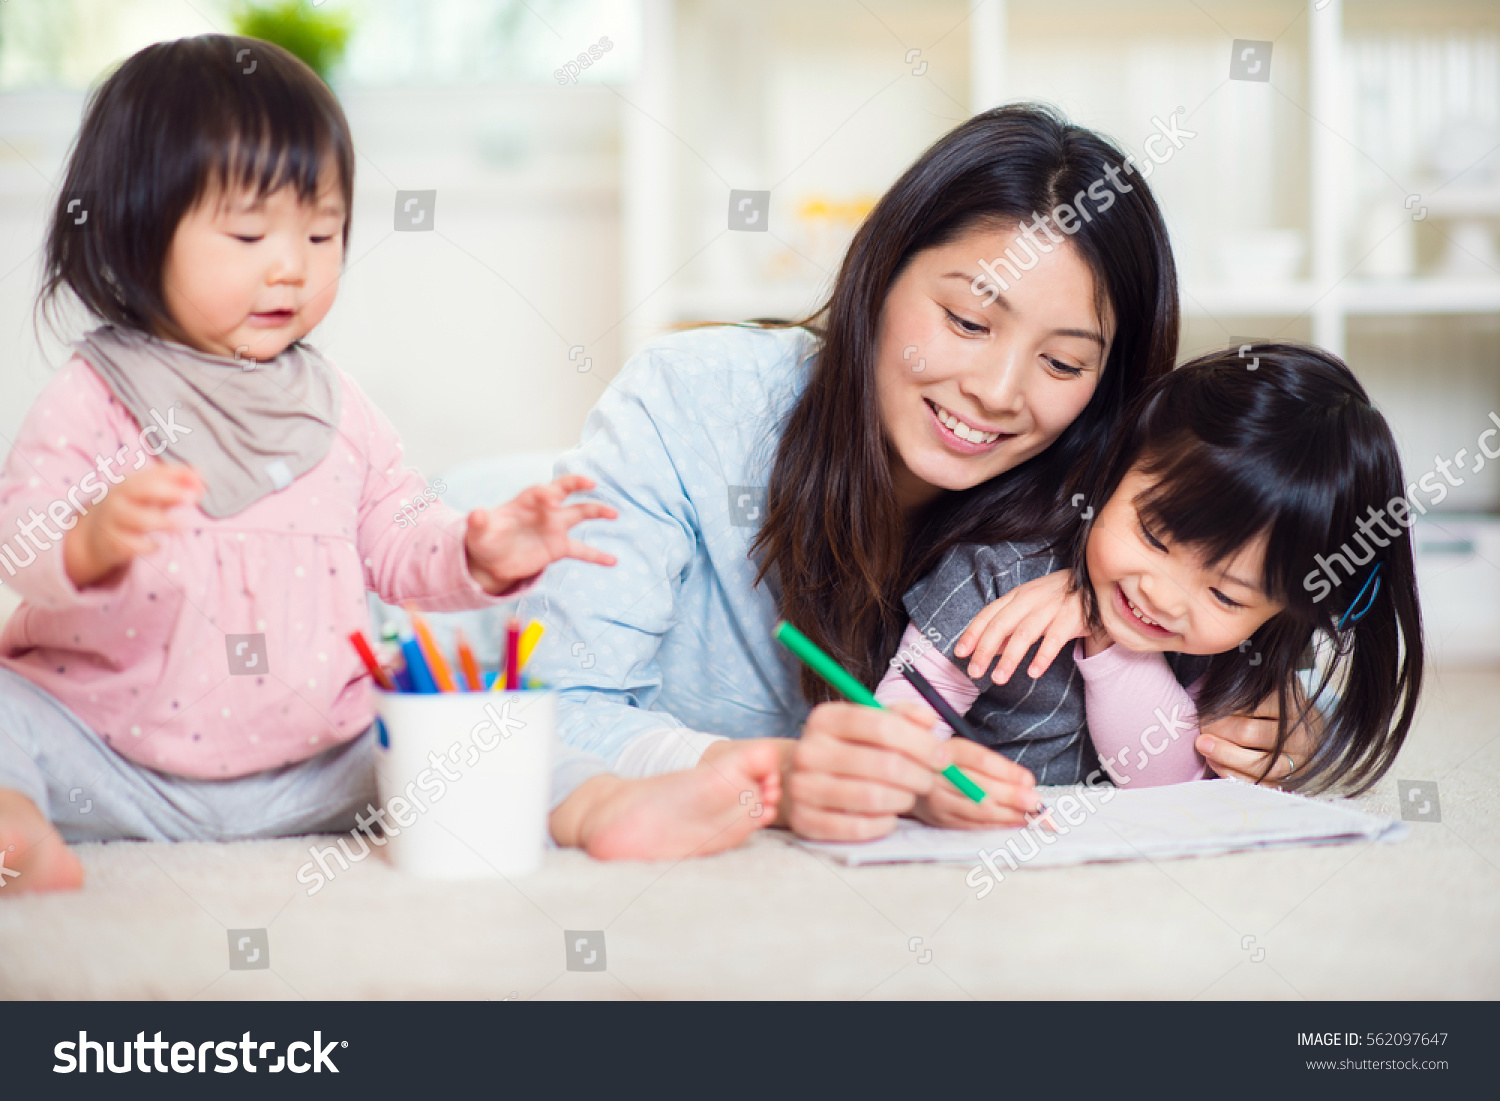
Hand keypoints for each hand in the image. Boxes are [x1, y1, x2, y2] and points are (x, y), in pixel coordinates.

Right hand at [64, 463, 202, 588]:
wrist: (94, 534)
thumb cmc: (132, 508)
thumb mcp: (149, 494)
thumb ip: (175, 483)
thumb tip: (201, 476)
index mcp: (130, 483)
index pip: (155, 473)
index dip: (178, 476)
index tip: (201, 481)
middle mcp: (119, 497)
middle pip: (143, 489)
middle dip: (170, 492)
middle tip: (193, 498)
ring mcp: (113, 520)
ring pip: (140, 519)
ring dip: (164, 522)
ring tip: (183, 527)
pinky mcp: (112, 542)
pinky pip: (133, 545)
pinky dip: (148, 546)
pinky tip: (157, 545)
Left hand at [464, 474, 617, 593]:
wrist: (492, 559)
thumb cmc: (485, 539)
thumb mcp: (478, 531)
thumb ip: (478, 522)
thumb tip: (475, 514)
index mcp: (525, 501)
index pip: (540, 491)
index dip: (547, 494)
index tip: (552, 501)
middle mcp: (544, 510)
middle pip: (564, 490)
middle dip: (576, 484)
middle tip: (591, 483)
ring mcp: (554, 528)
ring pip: (580, 514)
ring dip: (597, 511)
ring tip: (614, 513)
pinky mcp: (558, 547)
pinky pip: (582, 550)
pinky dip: (597, 556)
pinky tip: (613, 561)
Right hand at [785, 701, 950, 840]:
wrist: (795, 780)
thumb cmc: (843, 750)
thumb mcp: (866, 724)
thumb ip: (899, 716)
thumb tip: (928, 720)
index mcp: (825, 719)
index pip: (882, 726)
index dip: (920, 742)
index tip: (941, 755)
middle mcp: (809, 750)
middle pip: (883, 764)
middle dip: (919, 775)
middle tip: (928, 779)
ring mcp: (803, 787)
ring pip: (873, 798)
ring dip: (903, 799)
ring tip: (908, 796)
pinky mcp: (805, 821)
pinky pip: (859, 827)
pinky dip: (884, 823)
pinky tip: (888, 814)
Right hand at [911, 735, 1041, 828]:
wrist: (915, 780)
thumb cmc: (952, 764)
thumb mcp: (968, 754)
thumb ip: (996, 766)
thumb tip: (1028, 784)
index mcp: (948, 751)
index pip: (980, 761)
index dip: (1007, 772)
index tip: (1030, 780)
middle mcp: (938, 776)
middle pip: (980, 788)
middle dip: (1012, 797)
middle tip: (1036, 802)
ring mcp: (937, 800)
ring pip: (978, 810)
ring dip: (1008, 814)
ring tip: (1031, 816)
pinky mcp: (940, 820)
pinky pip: (973, 825)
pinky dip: (997, 825)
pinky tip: (1014, 823)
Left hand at [952, 569, 1085, 683]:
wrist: (1097, 584)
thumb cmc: (1058, 599)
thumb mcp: (1029, 608)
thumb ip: (1009, 627)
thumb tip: (985, 650)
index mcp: (1017, 595)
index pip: (988, 614)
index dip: (972, 634)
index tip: (960, 653)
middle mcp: (1031, 599)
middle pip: (1001, 624)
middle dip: (984, 650)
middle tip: (974, 672)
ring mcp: (1052, 607)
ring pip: (1024, 633)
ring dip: (1009, 658)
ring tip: (998, 678)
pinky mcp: (1072, 617)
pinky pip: (1055, 639)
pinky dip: (1043, 656)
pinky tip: (1033, 673)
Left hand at [1197, 687, 1319, 785]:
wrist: (1309, 733)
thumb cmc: (1276, 706)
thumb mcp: (1269, 686)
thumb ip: (1247, 679)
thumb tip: (1218, 665)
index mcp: (1292, 704)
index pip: (1251, 704)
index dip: (1222, 707)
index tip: (1204, 706)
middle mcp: (1299, 733)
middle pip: (1248, 733)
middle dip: (1218, 729)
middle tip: (1201, 724)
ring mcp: (1297, 761)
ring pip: (1254, 763)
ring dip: (1222, 754)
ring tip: (1202, 744)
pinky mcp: (1289, 781)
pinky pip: (1257, 783)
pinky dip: (1231, 774)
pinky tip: (1214, 762)